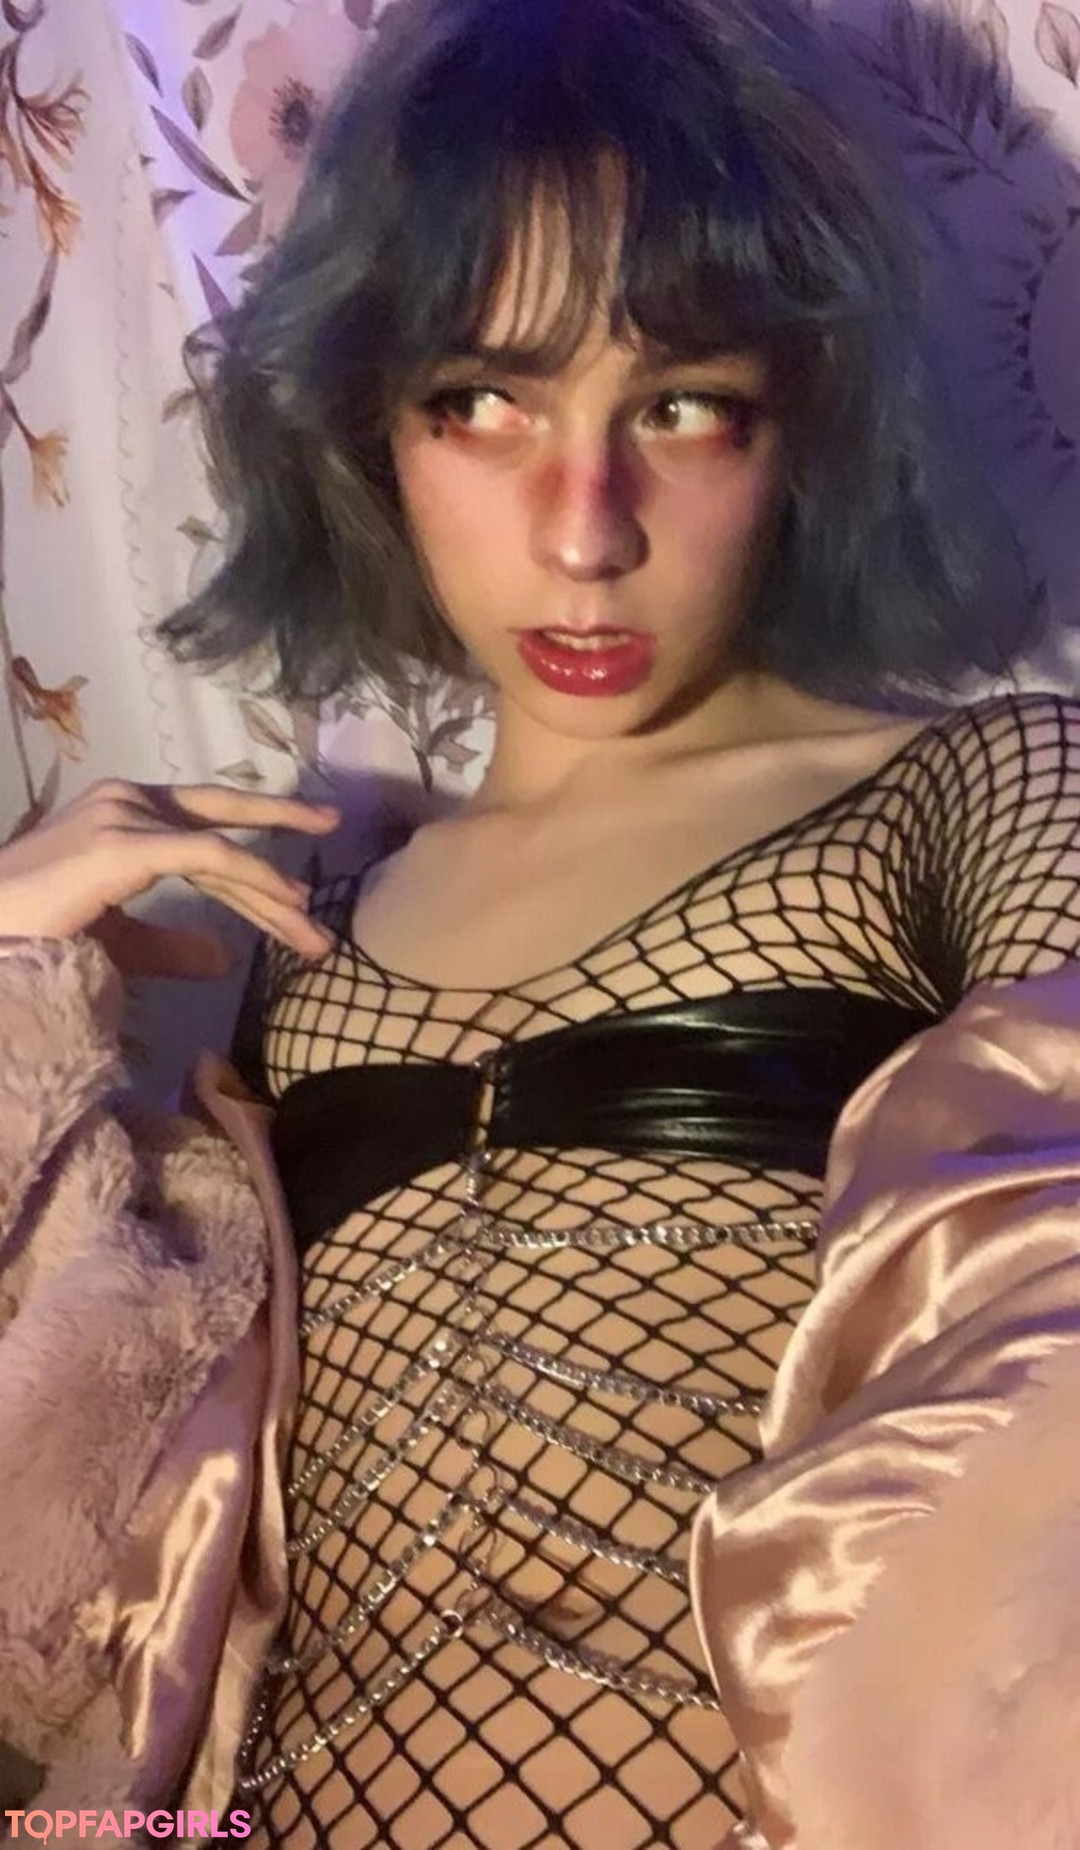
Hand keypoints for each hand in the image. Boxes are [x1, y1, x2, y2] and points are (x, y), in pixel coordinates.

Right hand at [0, 779, 340, 977]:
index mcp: (123, 811)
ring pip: (221, 847)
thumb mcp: (119, 941)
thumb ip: (171, 945)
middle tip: (331, 846)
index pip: (204, 824)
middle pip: (221, 819)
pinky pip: (207, 857)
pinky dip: (251, 879)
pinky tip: (285, 905)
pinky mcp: (123, 844)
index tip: (306, 856)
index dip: (257, 840)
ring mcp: (124, 815)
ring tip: (313, 929)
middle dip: (282, 834)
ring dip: (271, 890)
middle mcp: (127, 799)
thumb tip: (226, 961)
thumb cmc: (36, 938)